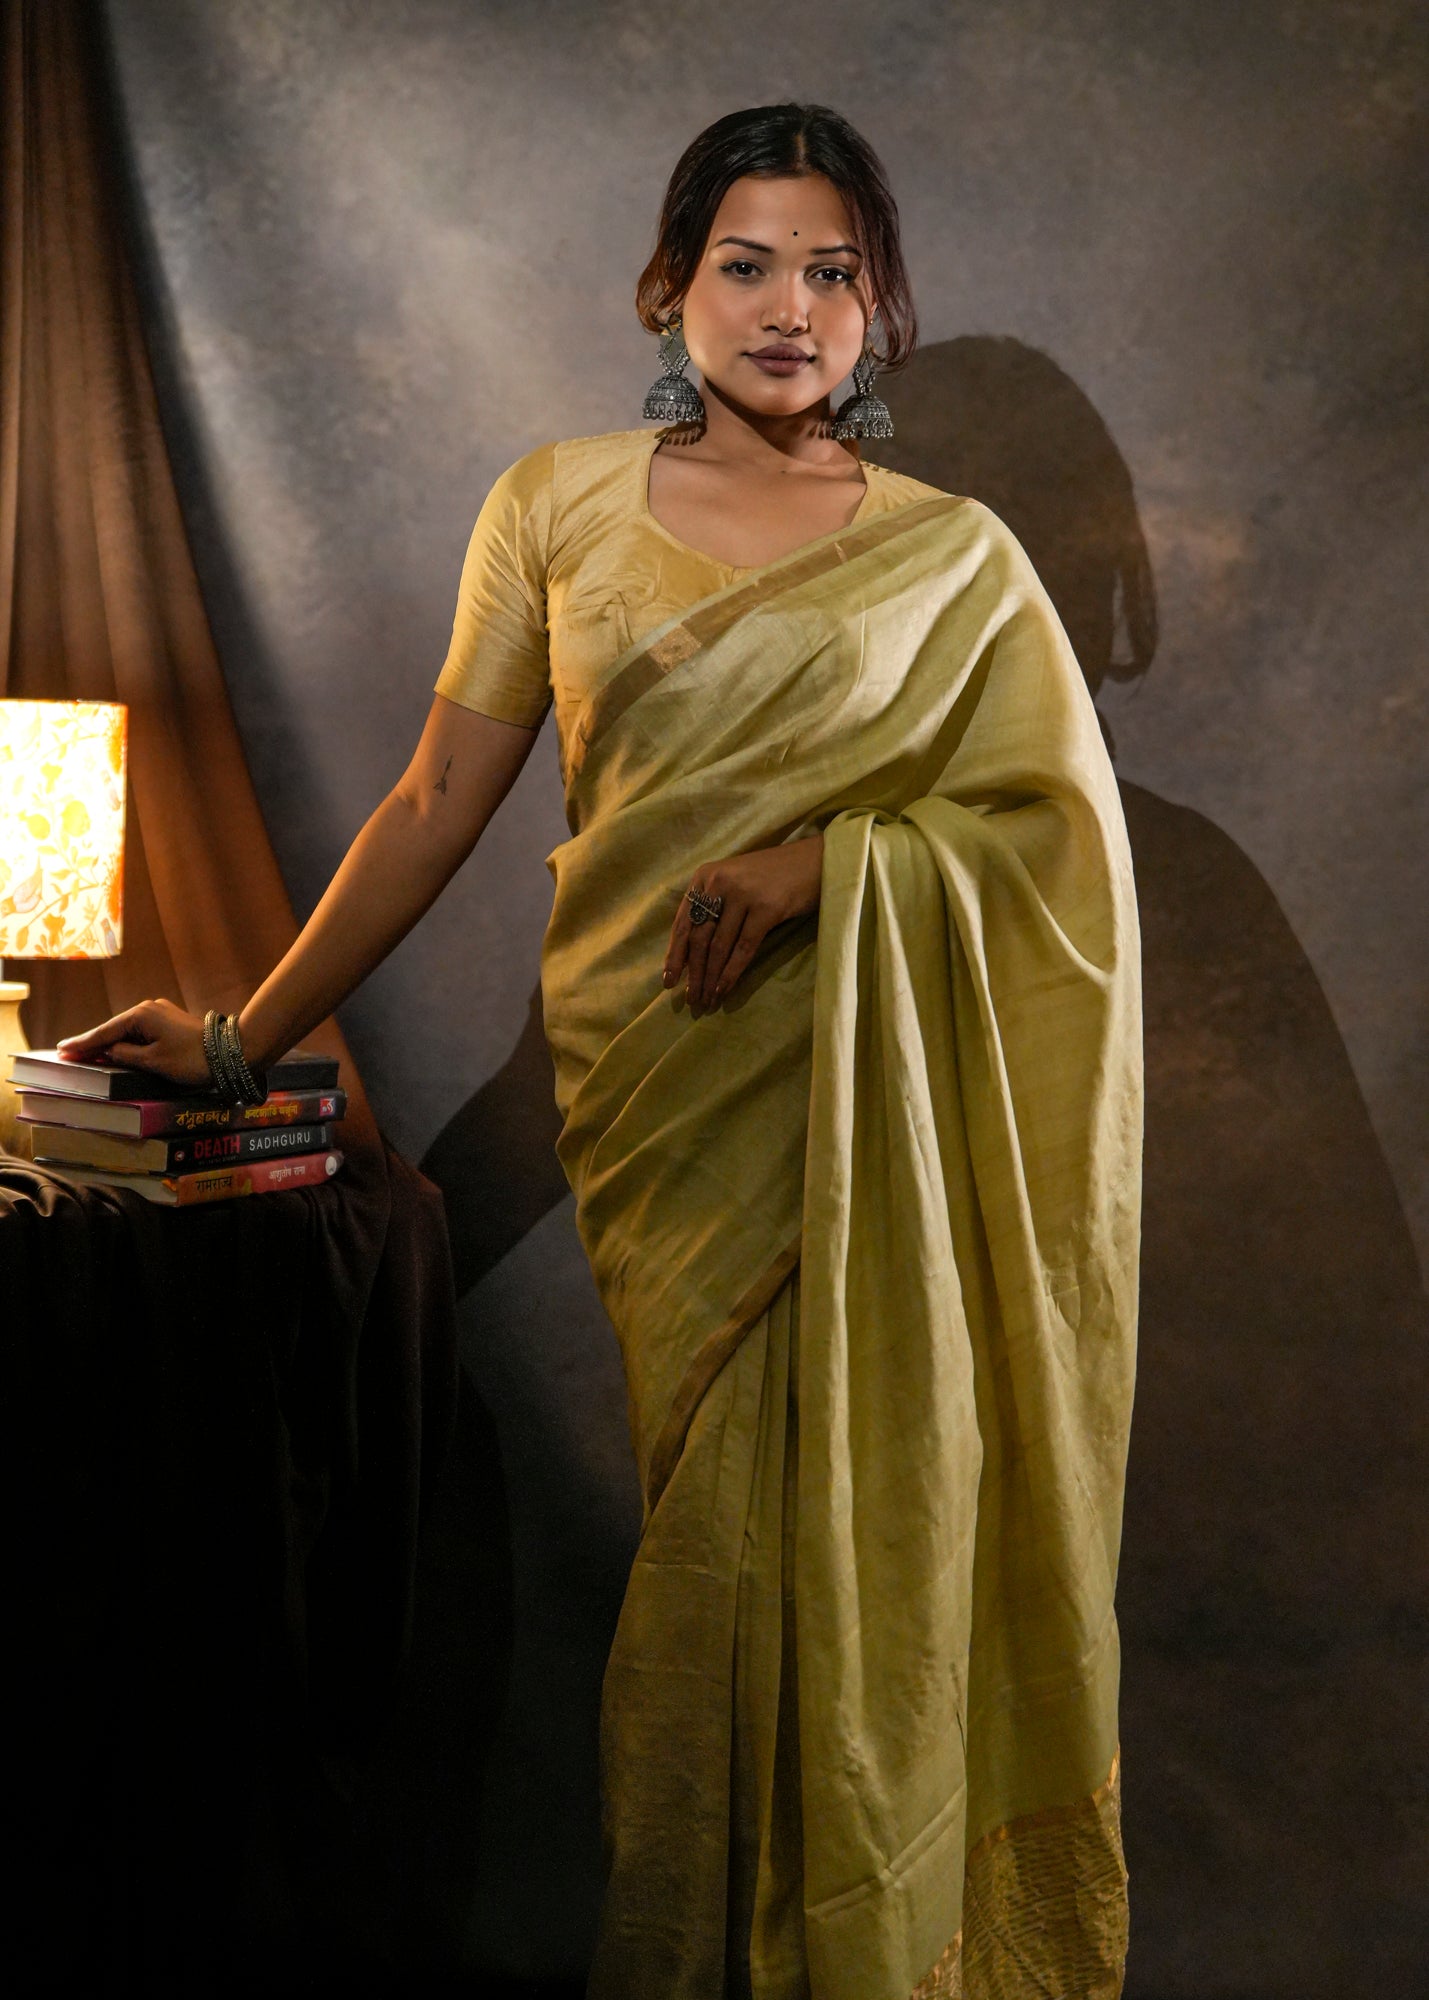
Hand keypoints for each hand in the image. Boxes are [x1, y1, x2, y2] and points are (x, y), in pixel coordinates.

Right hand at [57, 998, 211, 1087]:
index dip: (82, 1044)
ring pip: (127, 1030)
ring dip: (109, 1042)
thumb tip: (107, 1050)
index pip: (104, 1033)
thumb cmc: (191, 1059)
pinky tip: (116, 1048)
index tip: (62, 1051)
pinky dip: (126, 1040)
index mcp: (141, 1015)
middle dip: (92, 1041)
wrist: (231, 1052)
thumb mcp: (153, 1061)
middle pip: (113, 1028)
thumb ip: (125, 1055)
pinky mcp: (169, 1020)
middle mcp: (148, 1007)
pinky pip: (140, 1031)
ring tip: (85, 1052)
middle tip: (67, 1052)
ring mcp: (160, 1012)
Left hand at [663, 834, 822, 1012]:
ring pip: (718, 946)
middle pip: (698, 937)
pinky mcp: (766, 909)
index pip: (683, 922)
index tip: (669, 981)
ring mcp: (743, 895)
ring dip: (710, 978)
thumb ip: (714, 908)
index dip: (675, 955)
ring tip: (705, 1001)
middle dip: (692, 973)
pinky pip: (743, 949)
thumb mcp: (734, 882)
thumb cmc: (774, 876)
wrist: (815, 861)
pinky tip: (724, 990)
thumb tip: (693, 955)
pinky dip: (731, 973)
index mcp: (705, 877)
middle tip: (690, 999)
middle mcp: (719, 883)